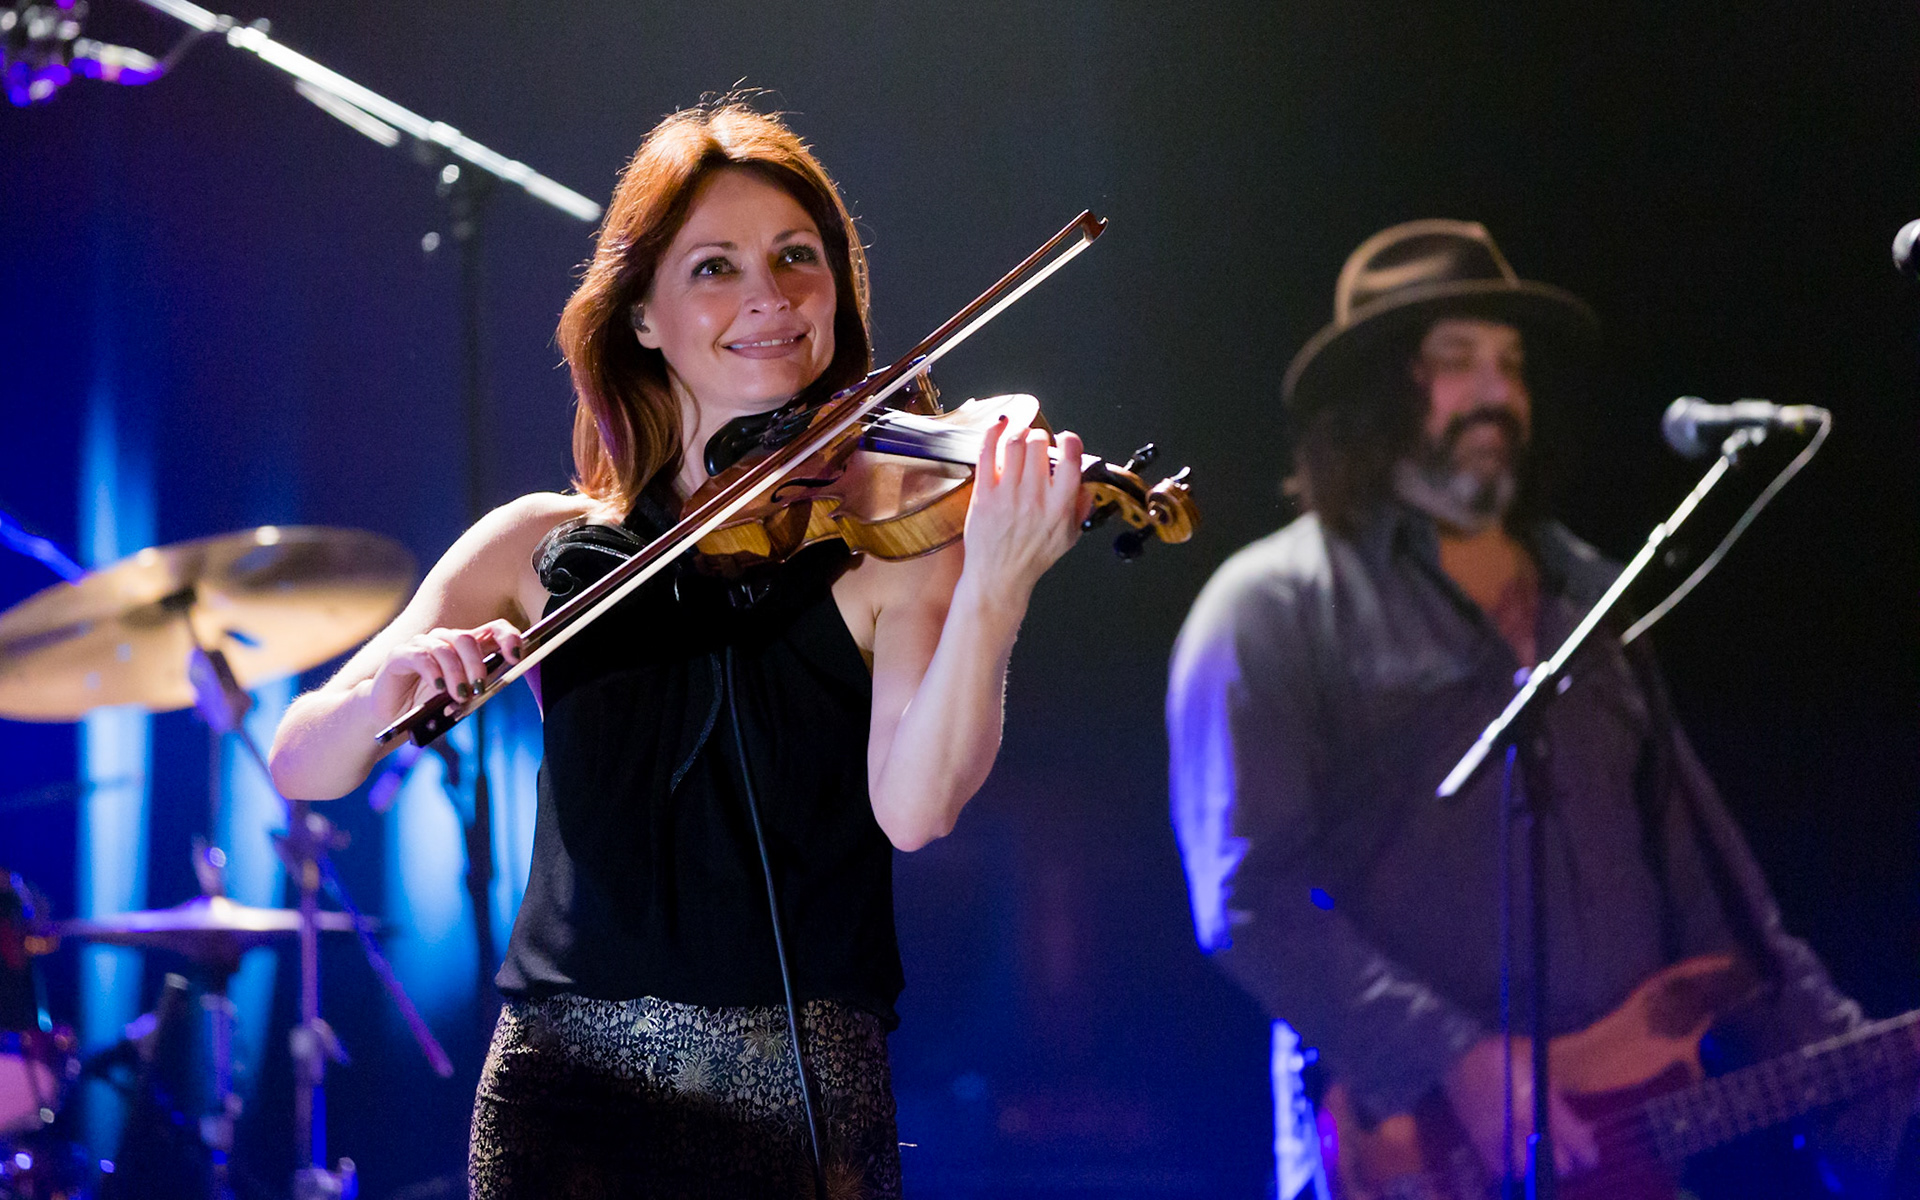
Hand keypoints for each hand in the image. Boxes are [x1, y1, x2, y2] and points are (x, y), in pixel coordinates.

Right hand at [367, 619, 524, 726]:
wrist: (392, 717)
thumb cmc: (430, 706)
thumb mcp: (462, 698)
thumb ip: (480, 688)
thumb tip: (502, 682)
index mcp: (467, 648)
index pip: (494, 629)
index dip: (509, 638)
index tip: (516, 658)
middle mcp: (446, 640)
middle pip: (468, 639)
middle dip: (477, 665)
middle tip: (479, 689)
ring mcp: (422, 644)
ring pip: (446, 648)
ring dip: (457, 674)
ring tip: (460, 696)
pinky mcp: (401, 654)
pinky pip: (421, 656)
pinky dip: (434, 673)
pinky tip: (438, 689)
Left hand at [958, 416, 1087, 603]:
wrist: (999, 575)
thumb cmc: (1032, 557)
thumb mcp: (1069, 536)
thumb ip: (1081, 506)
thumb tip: (1086, 480)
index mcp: (1059, 506)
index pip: (1070, 460)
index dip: (1070, 441)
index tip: (1067, 440)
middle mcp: (1033, 497)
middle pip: (1039, 445)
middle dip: (1041, 437)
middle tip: (1039, 443)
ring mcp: (1006, 494)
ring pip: (1014, 444)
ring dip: (1019, 432)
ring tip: (1021, 436)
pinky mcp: (984, 494)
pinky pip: (987, 453)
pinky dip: (993, 433)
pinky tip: (999, 425)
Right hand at [1442, 1035, 1598, 1179]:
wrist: (1456, 1052)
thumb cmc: (1502, 1053)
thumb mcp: (1537, 1064)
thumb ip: (1557, 1095)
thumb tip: (1578, 1122)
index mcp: (1540, 1101)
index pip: (1574, 1140)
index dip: (1586, 1152)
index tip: (1589, 1156)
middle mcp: (1521, 1123)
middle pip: (1556, 1163)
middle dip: (1564, 1162)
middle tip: (1566, 1156)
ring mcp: (1498, 1134)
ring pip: (1528, 1170)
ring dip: (1537, 1167)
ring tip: (1539, 1158)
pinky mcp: (1479, 1140)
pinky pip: (1500, 1168)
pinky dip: (1511, 1167)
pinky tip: (1516, 1158)